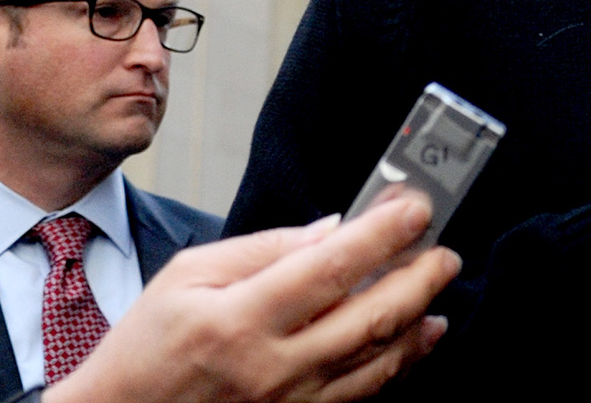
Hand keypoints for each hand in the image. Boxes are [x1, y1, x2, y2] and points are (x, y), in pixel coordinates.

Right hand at [45, 197, 461, 402]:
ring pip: (380, 359)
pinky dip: (403, 362)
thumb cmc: (148, 348)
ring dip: (421, 317)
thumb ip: (265, 248)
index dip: (383, 233)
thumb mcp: (188, 276)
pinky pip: (366, 393)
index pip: (331, 267)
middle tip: (443, 248)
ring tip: (438, 283)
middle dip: (422, 276)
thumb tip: (333, 230)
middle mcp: (271, 366)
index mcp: (238, 319)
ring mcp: (289, 402)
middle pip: (373, 316)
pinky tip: (420, 335)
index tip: (415, 207)